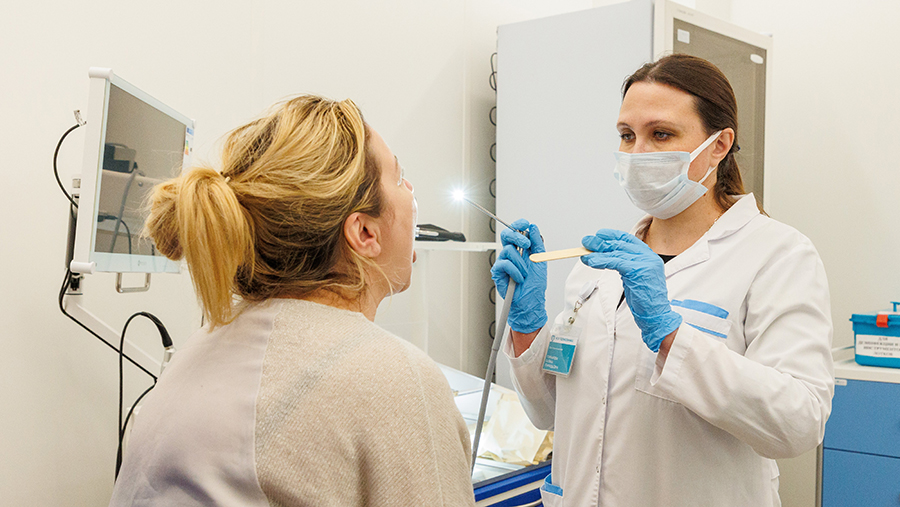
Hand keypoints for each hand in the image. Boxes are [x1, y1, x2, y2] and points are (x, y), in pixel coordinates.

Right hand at [490, 219, 547, 333]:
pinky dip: (514, 271)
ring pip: (508, 250)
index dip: (518, 224)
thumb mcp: (540, 260)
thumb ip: (537, 243)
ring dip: (520, 263)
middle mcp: (511, 254)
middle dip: (517, 236)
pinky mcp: (498, 272)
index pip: (516, 231)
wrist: (531, 301)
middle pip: (507, 235)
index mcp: (521, 250)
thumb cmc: (535, 284)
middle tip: (526, 243)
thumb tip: (533, 228)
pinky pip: (504, 264)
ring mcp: (503, 262)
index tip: (525, 223)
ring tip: (525, 274)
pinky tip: (519, 279)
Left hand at [580, 229, 681, 351]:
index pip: (628, 239)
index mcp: (648, 255)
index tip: (599, 234)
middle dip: (601, 243)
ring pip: (616, 253)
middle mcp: (648, 256)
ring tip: (584, 254)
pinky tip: (591, 261)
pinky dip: (601, 260)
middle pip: (620, 245)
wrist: (656, 314)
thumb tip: (604, 256)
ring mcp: (645, 263)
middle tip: (586, 241)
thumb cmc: (644, 298)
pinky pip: (616, 262)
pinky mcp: (638, 271)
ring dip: (597, 253)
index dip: (612, 235)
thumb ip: (624, 265)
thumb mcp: (634, 277)